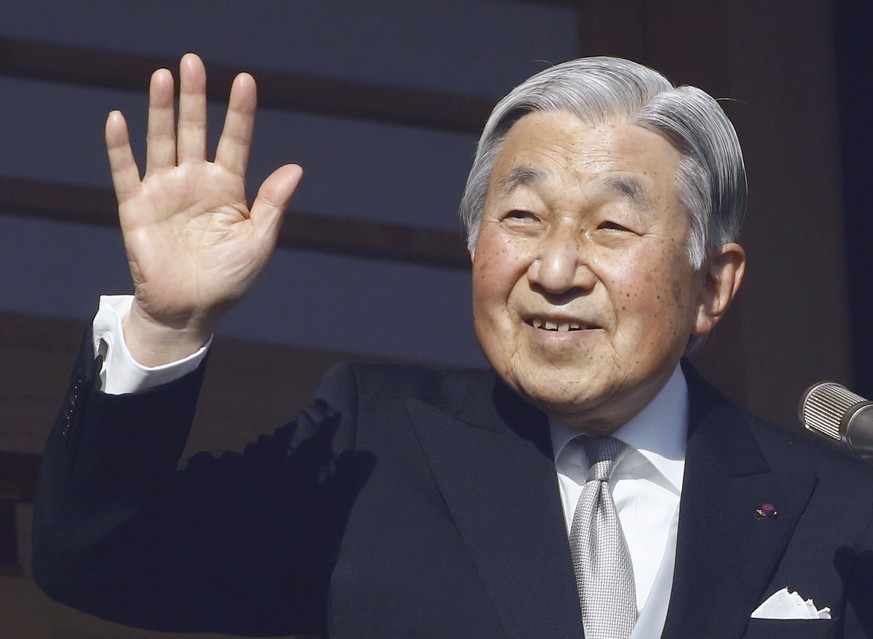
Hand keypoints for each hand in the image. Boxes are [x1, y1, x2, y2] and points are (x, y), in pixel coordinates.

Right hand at [105, 53, 301, 365]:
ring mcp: (166, 192)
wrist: (191, 311)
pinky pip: (126, 172)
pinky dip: (121, 147)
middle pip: (196, 131)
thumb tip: (296, 168)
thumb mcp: (258, 242)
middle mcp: (196, 182)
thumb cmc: (230, 279)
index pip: (236, 141)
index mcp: (229, 188)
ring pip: (162, 141)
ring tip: (163, 76)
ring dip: (161, 109)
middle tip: (192, 61)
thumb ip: (272, 204)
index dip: (240, 113)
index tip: (245, 80)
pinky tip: (120, 119)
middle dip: (194, 98)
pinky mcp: (137, 208)